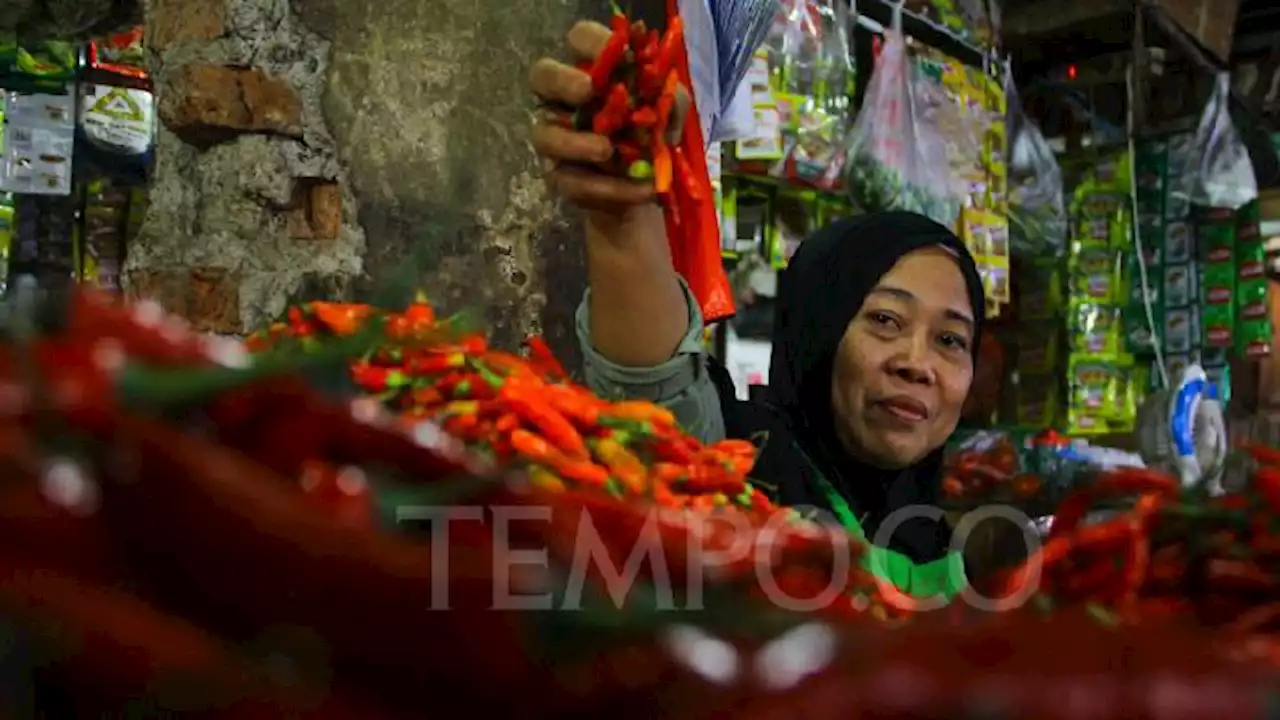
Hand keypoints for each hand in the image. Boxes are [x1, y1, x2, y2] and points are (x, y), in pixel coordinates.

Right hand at [529, 20, 687, 216]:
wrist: (647, 185)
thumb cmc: (652, 133)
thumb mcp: (671, 111)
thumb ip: (669, 99)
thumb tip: (661, 100)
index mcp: (591, 71)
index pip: (580, 39)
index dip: (594, 43)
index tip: (621, 57)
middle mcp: (563, 99)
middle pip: (542, 76)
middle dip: (563, 81)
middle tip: (588, 91)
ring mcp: (555, 138)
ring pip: (545, 135)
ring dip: (576, 143)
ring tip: (608, 152)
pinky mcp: (559, 177)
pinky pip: (571, 181)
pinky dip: (606, 187)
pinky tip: (636, 190)